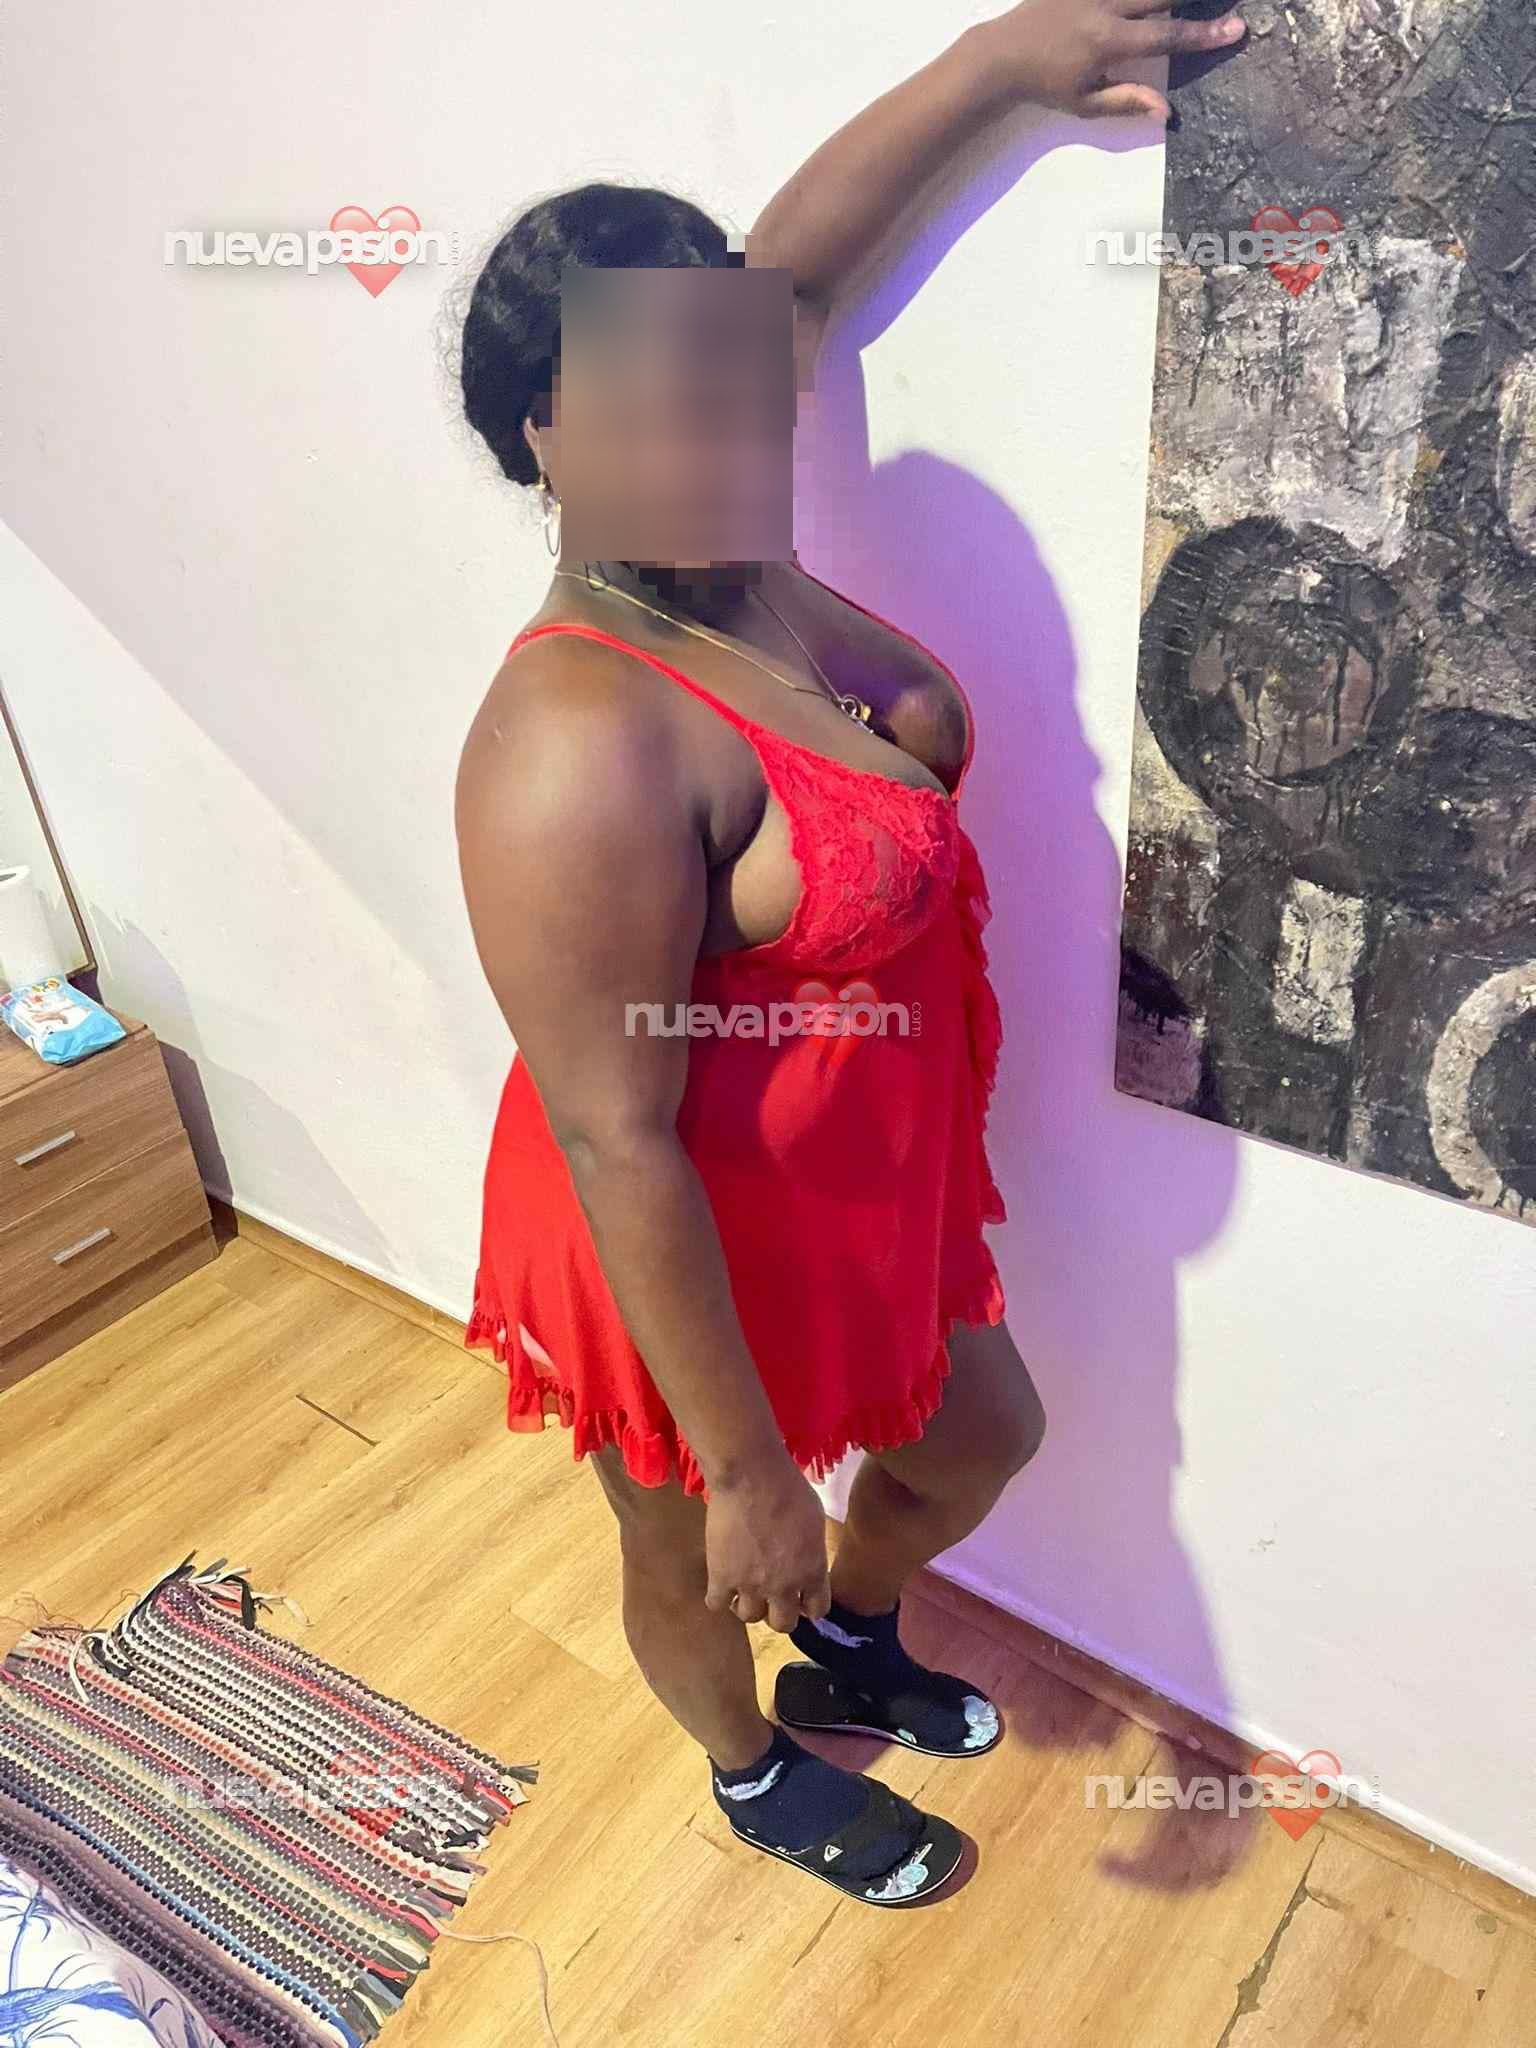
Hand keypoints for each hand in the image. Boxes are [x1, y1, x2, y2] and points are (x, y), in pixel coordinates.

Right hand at [703, 1456, 832, 1632]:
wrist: (751, 1476)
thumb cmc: (789, 1489)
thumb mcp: (815, 1519)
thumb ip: (812, 1549)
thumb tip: (806, 1559)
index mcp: (812, 1572)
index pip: (817, 1611)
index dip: (808, 1605)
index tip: (800, 1597)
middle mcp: (784, 1587)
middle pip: (783, 1624)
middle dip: (778, 1611)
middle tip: (770, 1595)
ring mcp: (750, 1586)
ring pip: (749, 1618)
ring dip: (748, 1604)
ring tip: (743, 1587)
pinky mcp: (720, 1577)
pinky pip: (716, 1604)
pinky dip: (718, 1597)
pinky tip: (720, 1582)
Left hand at [978, 0, 1246, 122]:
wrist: (1003, 53)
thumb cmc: (1046, 84)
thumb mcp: (1084, 103)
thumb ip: (1126, 101)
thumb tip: (1166, 111)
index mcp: (1109, 41)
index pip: (1167, 36)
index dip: (1204, 34)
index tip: (1234, 29)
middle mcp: (1106, 6)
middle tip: (1228, 2)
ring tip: (1194, 2)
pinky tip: (1160, 1)